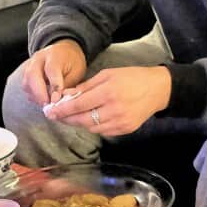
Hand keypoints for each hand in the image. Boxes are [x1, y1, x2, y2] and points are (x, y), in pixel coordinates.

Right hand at [21, 40, 86, 104]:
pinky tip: (43, 100)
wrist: (63, 50)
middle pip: (33, 75)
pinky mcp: (26, 73)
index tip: (56, 100)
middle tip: (48, 106)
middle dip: (39, 93)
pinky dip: (33, 95)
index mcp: (54, 55)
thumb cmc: (72, 62)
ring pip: (27, 82)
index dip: (54, 87)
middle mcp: (39, 58)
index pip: (52, 70)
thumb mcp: (76, 71)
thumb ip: (67, 84)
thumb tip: (58, 100)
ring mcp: (30, 65)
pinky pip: (26, 86)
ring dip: (35, 96)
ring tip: (47, 105)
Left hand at [47, 66, 170, 135]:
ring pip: (91, 127)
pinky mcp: (125, 130)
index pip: (78, 105)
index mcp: (108, 92)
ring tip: (71, 116)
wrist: (157, 89)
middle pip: (82, 119)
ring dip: (78, 123)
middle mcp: (114, 110)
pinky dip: (92, 126)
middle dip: (66, 118)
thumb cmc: (132, 77)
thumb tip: (67, 95)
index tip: (49, 111)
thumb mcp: (107, 75)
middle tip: (55, 116)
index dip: (61, 110)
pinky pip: (102, 131)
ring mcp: (120, 122)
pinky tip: (89, 119)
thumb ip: (86, 86)